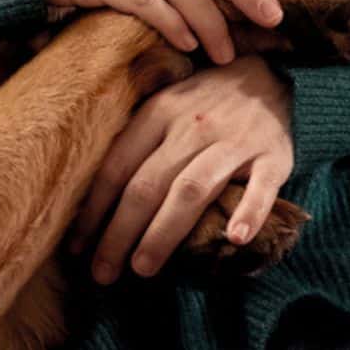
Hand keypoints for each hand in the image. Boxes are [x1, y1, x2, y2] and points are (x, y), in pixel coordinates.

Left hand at [67, 55, 294, 283]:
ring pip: (192, 189)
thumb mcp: (165, 104)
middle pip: (148, 185)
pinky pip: (262, 186)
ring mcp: (234, 142)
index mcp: (160, 112)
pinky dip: (250, 212)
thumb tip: (93, 198)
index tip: (77, 247)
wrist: (270, 76)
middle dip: (120, 233)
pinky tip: (235, 239)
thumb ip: (136, 141)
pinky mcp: (273, 156)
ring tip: (142, 268)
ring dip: (164, 232)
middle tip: (103, 272)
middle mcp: (192, 127)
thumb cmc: (205, 102)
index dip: (94, 210)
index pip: (117, 167)